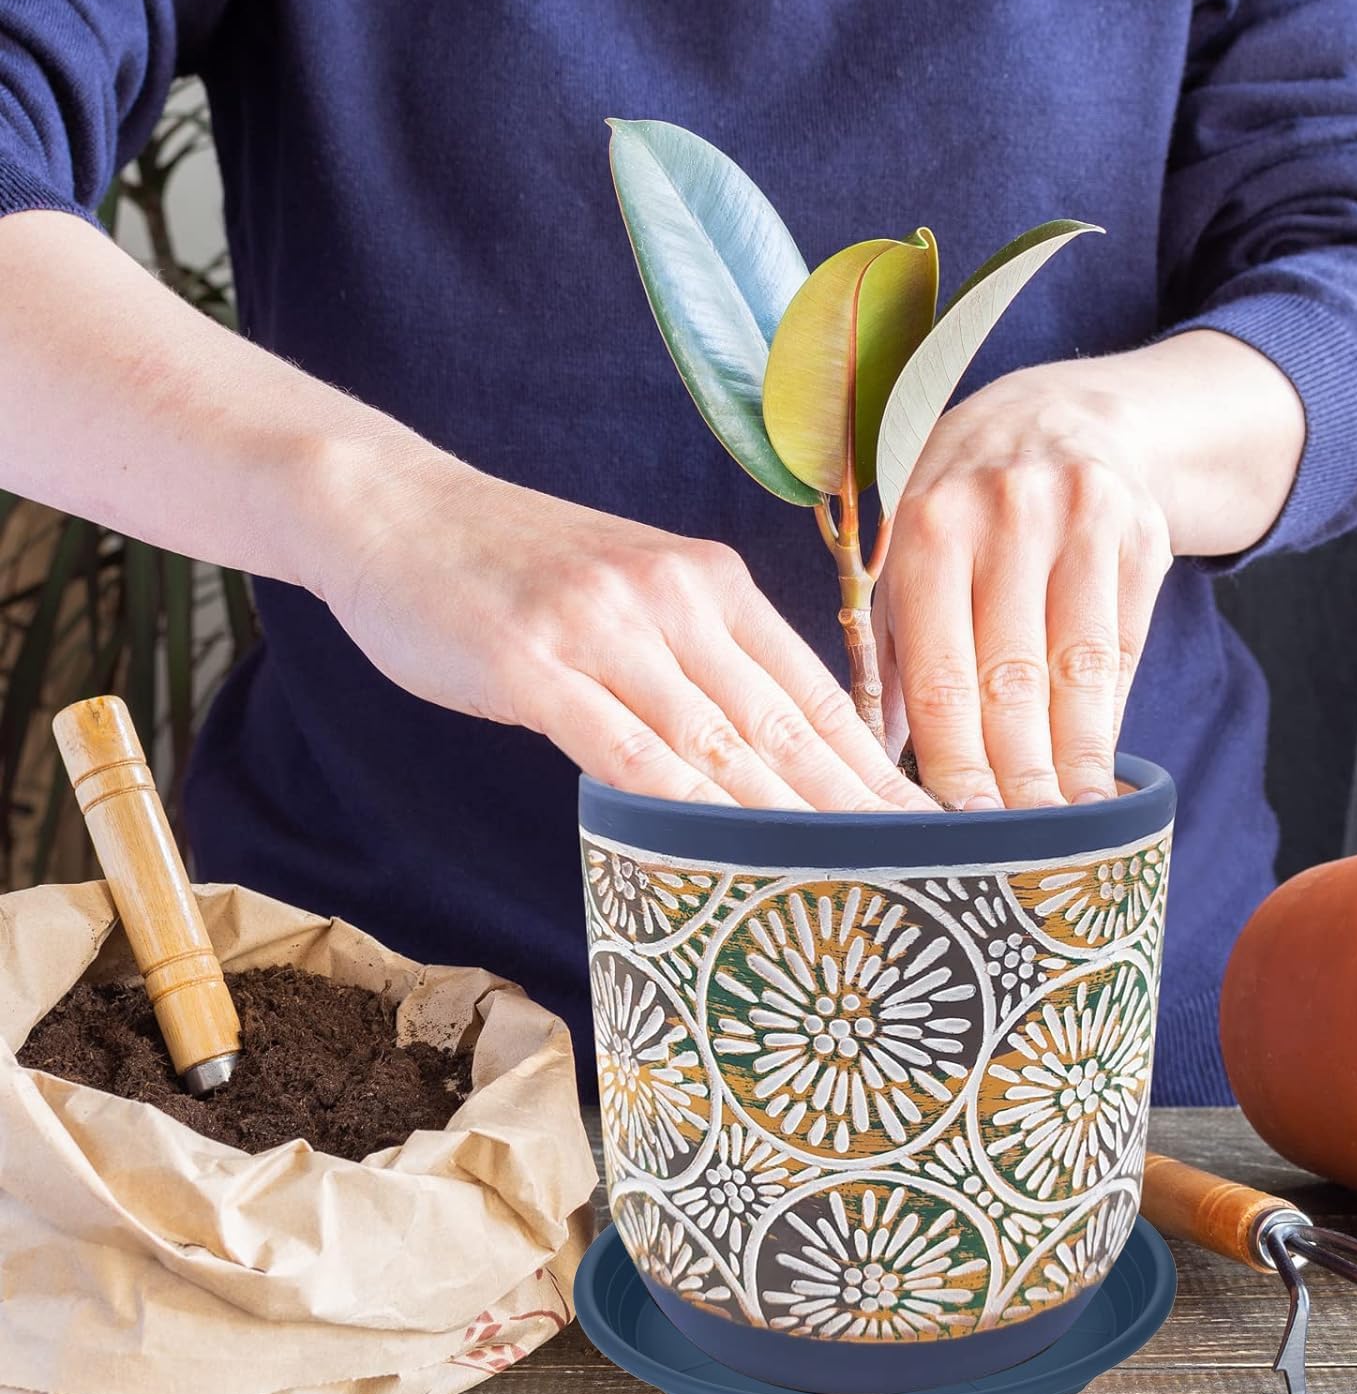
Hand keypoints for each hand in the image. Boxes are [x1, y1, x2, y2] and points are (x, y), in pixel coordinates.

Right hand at [322, 454, 935, 812]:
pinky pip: (624, 749)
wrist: (396, 511)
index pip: (813, 690)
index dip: (873, 768)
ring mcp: (604, 627)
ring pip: (717, 742)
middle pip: (783, 724)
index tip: (921, 826)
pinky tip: (723, 853)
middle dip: (855, 809)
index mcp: (710, 580)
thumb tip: (762, 746)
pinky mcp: (534, 663)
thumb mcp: (630, 591)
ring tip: (844, 882)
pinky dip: (679, 806)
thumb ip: (698, 657)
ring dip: (786, 821)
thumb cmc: (517, 568)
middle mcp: (674, 596)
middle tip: (917, 872)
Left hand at [873, 358, 1174, 808]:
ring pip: (1078, 674)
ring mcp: (1083, 523)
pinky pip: (1124, 651)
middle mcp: (1007, 517)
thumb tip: (884, 756)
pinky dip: (1108, 720)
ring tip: (1066, 833)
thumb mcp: (909, 549)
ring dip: (1072, 765)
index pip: (942, 672)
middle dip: (1014, 782)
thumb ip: (896, 646)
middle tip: (1013, 858)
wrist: (1068, 414)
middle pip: (1012, 682)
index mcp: (930, 528)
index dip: (953, 762)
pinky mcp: (1142, 538)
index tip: (956, 831)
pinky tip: (1100, 773)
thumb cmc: (964, 501)